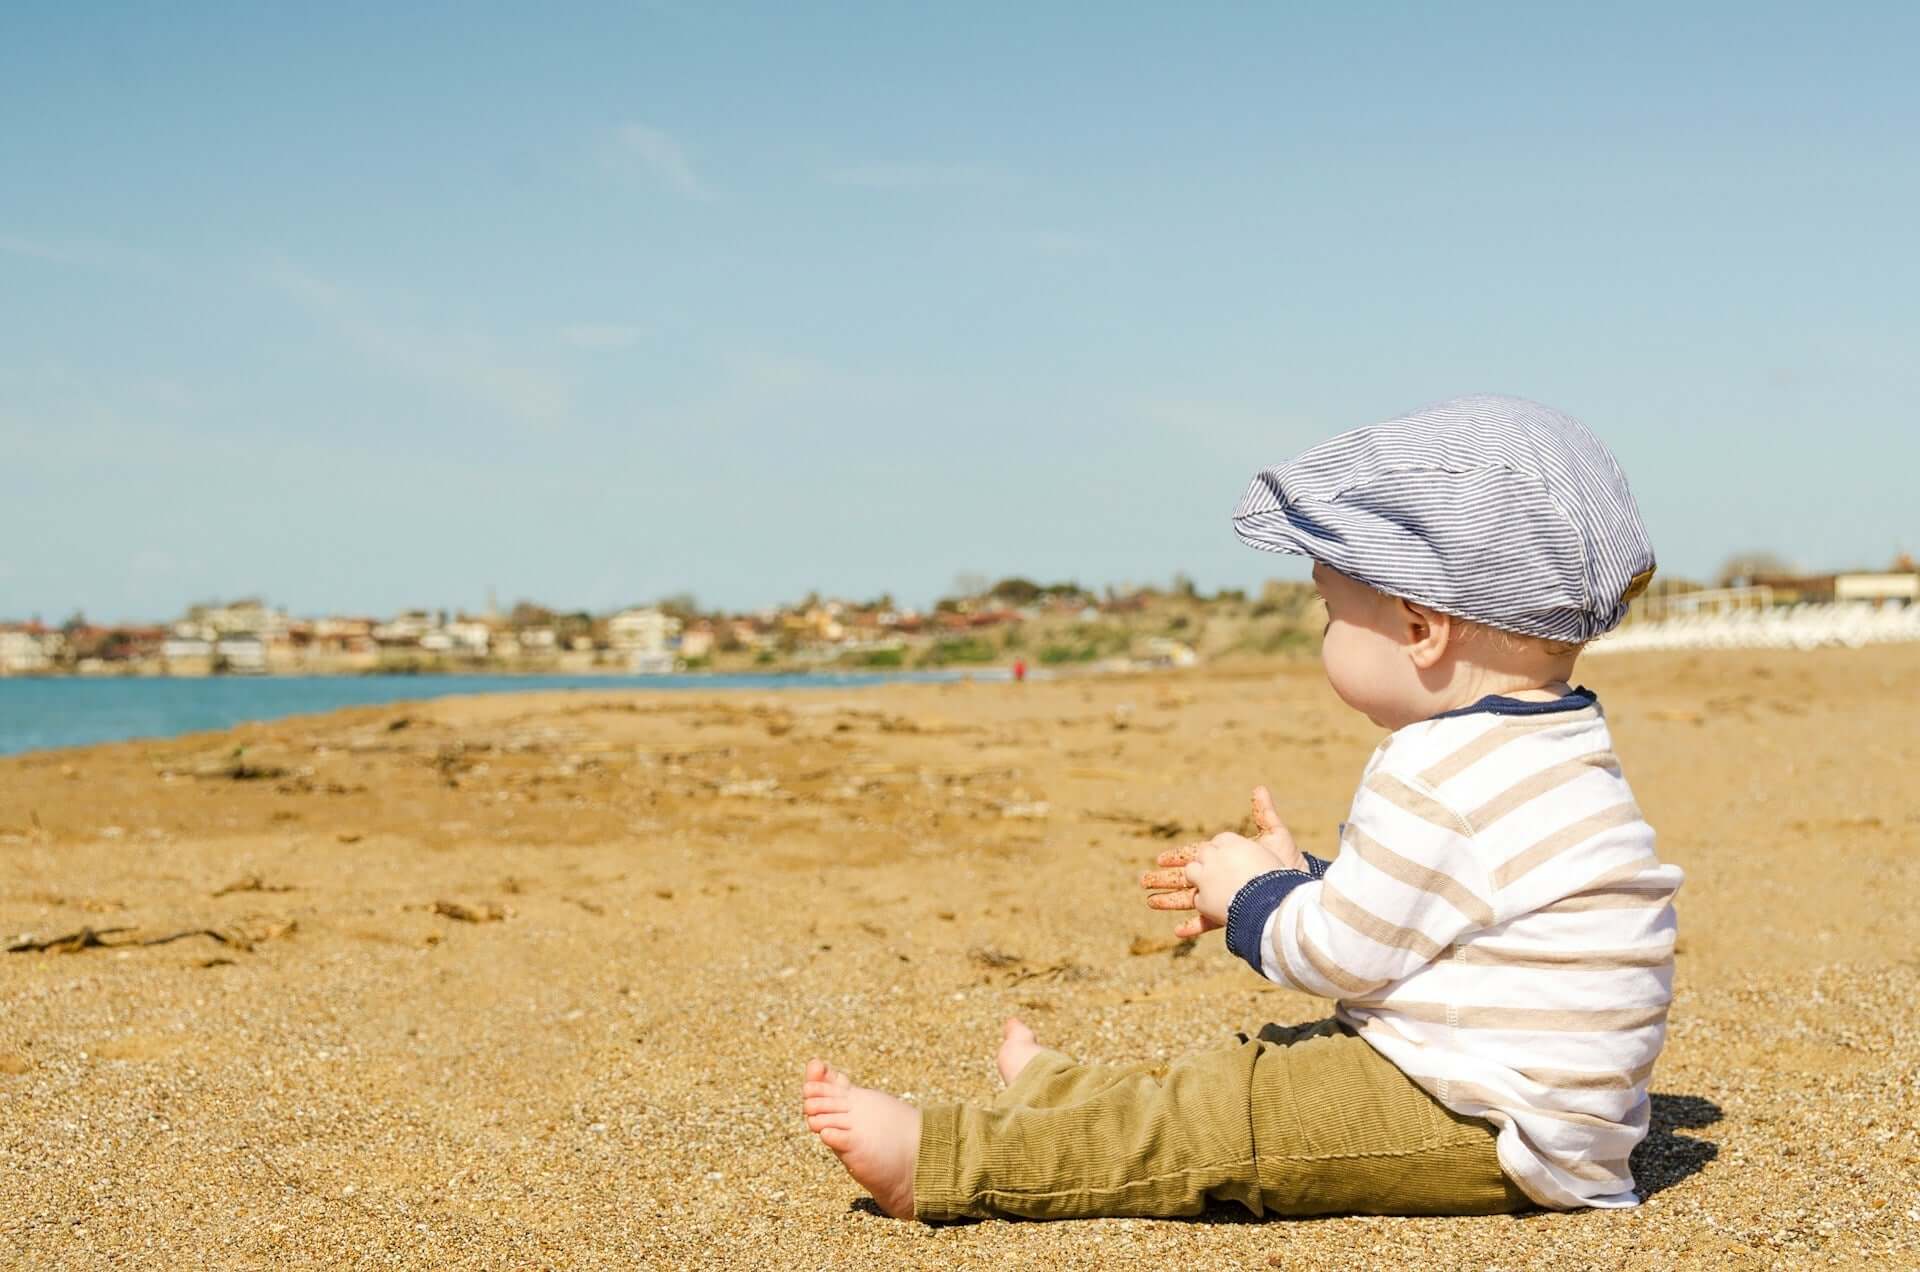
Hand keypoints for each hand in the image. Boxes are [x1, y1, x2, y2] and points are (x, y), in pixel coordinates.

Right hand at [1139, 786, 1306, 938]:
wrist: (1299, 890)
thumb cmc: (1289, 863)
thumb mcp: (1276, 835)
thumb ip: (1264, 813)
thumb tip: (1259, 788)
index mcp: (1227, 860)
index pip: (1196, 856)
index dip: (1177, 858)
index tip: (1160, 859)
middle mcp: (1222, 879)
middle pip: (1187, 878)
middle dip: (1164, 880)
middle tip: (1142, 880)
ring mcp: (1225, 898)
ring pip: (1191, 900)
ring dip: (1170, 901)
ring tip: (1149, 902)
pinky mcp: (1231, 915)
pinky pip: (1208, 923)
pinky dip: (1192, 926)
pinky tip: (1176, 931)